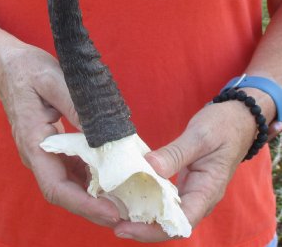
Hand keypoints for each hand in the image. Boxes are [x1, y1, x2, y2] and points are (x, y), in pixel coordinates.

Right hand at [0, 43, 119, 226]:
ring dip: (94, 194)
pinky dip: (90, 174)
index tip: (111, 212)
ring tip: (124, 196)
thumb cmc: (28, 70)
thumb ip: (77, 106)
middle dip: (94, 206)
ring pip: (69, 182)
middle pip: (65, 192)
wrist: (9, 65)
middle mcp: (37, 154)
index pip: (56, 187)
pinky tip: (110, 172)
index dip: (84, 205)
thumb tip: (102, 134)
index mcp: (34, 143)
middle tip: (128, 211)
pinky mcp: (51, 145)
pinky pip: (71, 166)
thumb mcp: (54, 80)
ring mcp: (43, 151)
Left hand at [113, 100, 266, 241]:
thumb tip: (148, 168)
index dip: (150, 230)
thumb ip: (176, 154)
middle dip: (140, 227)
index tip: (124, 227)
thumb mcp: (200, 137)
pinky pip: (165, 197)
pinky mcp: (184, 183)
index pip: (178, 223)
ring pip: (165, 213)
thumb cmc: (223, 127)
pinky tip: (129, 194)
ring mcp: (191, 191)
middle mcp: (199, 198)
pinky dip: (146, 198)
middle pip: (168, 224)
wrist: (237, 120)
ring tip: (114, 211)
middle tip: (111, 220)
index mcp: (207, 191)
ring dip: (141, 215)